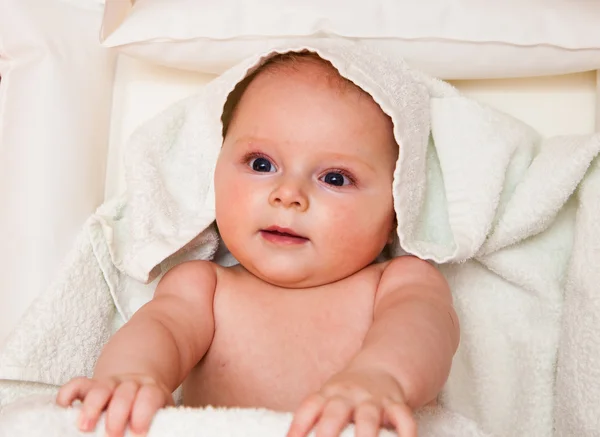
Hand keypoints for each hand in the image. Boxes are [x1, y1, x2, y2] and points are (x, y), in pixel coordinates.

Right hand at [56, 374, 173, 436]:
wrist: (139, 388)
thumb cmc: (149, 412)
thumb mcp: (159, 417)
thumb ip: (158, 426)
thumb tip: (152, 435)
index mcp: (152, 390)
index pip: (149, 396)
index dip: (144, 414)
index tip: (139, 433)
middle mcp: (130, 383)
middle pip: (124, 393)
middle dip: (117, 416)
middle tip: (113, 436)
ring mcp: (109, 383)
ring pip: (100, 388)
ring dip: (91, 407)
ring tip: (85, 427)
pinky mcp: (90, 386)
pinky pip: (77, 384)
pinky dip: (67, 394)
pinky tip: (63, 408)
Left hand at [287, 368, 415, 436]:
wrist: (381, 369)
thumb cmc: (346, 394)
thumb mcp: (328, 398)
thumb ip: (315, 418)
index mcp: (328, 394)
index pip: (309, 407)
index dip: (297, 426)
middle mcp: (349, 395)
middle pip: (335, 413)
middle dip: (328, 433)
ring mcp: (373, 400)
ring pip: (368, 417)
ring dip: (365, 435)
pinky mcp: (396, 405)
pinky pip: (404, 418)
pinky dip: (406, 433)